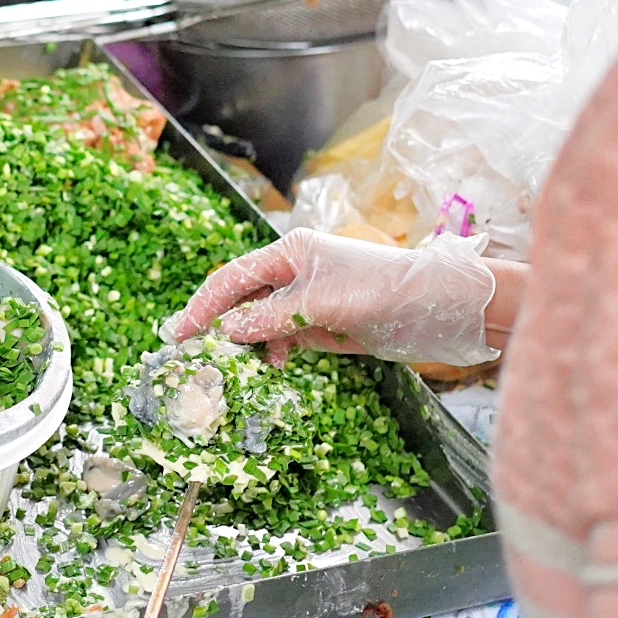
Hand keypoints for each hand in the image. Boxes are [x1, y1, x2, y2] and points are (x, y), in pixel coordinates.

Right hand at [170, 228, 499, 366]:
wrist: (438, 307)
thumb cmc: (382, 290)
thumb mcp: (322, 304)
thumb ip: (273, 318)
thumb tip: (229, 331)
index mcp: (291, 253)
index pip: (234, 277)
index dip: (204, 303)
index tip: (180, 331)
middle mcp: (295, 272)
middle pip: (243, 298)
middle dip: (218, 323)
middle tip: (189, 350)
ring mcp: (308, 298)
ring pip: (261, 321)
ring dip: (247, 341)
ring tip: (234, 364)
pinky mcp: (322, 322)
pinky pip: (284, 336)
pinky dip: (274, 350)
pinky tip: (273, 365)